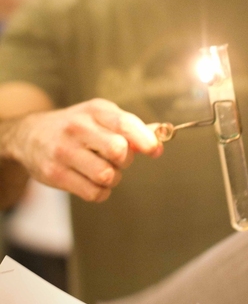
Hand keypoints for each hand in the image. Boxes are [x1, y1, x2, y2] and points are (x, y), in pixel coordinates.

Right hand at [9, 98, 162, 202]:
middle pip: (118, 151)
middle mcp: (77, 128)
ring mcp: (64, 151)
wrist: (30, 135)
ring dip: (113, 178)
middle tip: (117, 159)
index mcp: (94, 111)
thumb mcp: (101, 117)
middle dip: (125, 160)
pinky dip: (101, 192)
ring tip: (104, 171)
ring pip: (107, 175)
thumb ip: (131, 128)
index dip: (145, 139)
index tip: (155, 151)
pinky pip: (93, 192)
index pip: (125, 123)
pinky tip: (94, 182)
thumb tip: (160, 142)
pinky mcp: (55, 174)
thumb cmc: (77, 127)